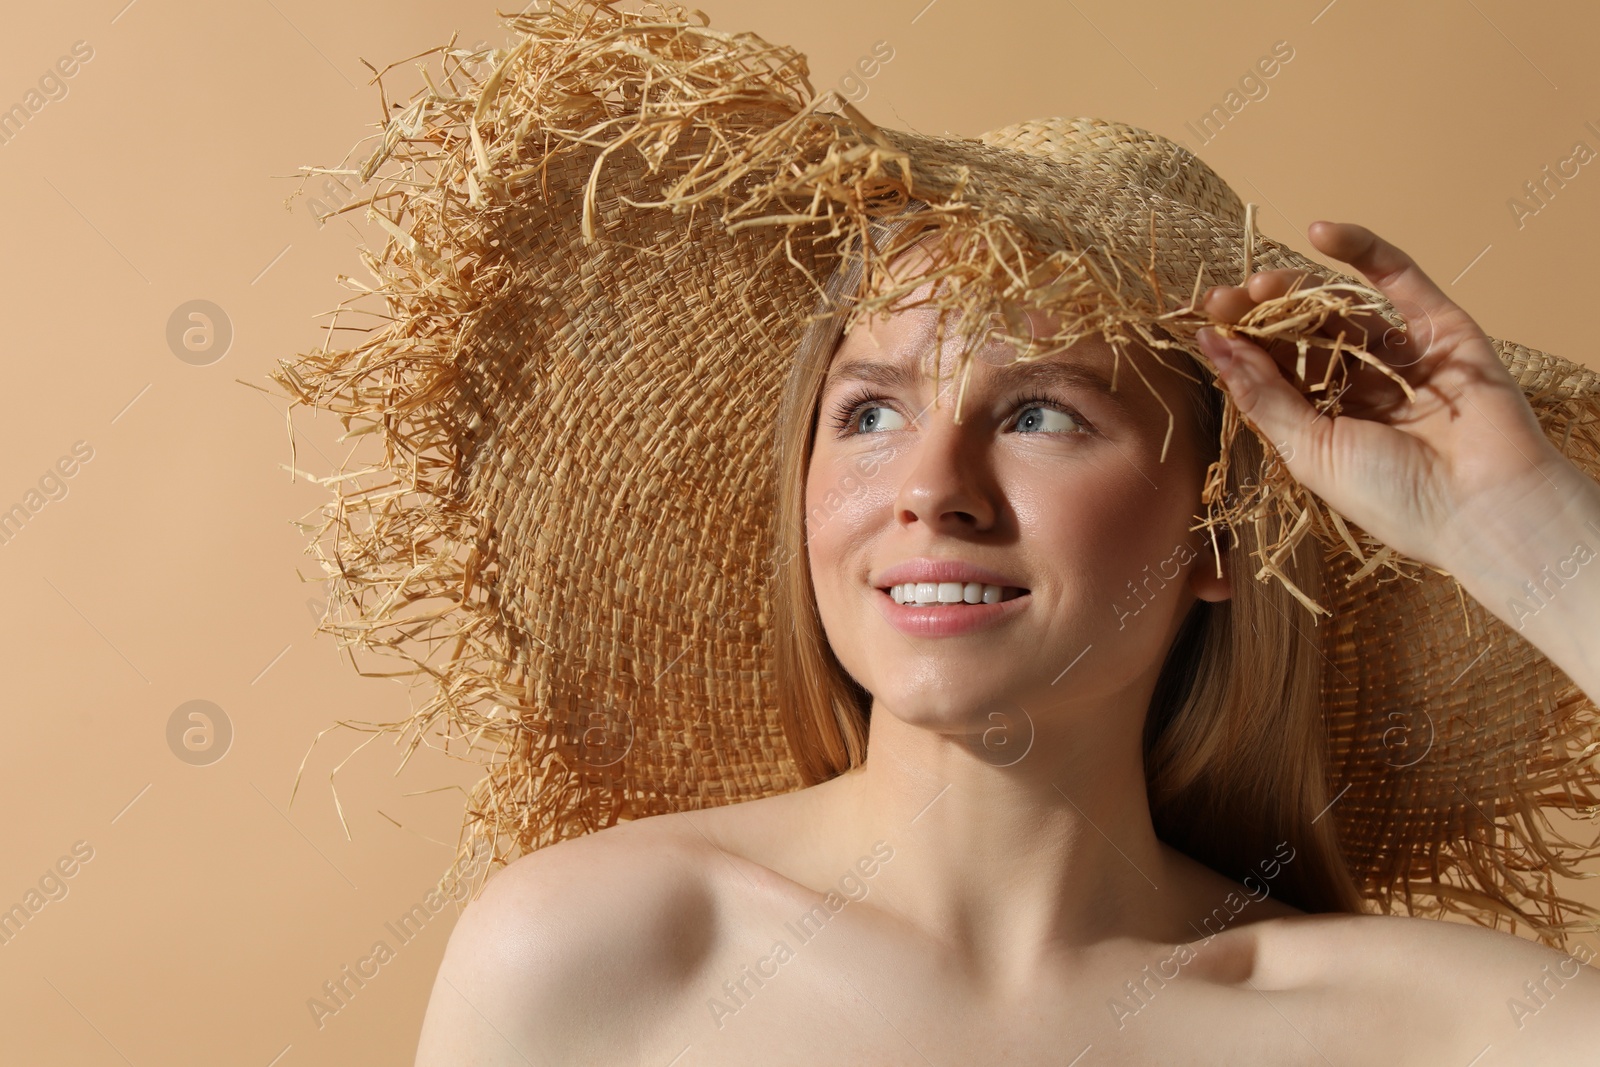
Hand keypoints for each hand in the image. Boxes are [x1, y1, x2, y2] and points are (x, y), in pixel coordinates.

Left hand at [1194, 220, 1579, 573]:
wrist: (1483, 507)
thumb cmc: (1393, 497)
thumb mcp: (1310, 450)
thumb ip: (1263, 396)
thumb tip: (1210, 344)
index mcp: (1324, 422)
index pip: (1272, 370)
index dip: (1238, 344)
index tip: (1204, 323)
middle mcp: (1359, 386)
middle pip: (1300, 335)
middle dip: (1259, 314)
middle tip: (1225, 300)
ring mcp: (1399, 354)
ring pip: (1340, 308)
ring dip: (1297, 289)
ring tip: (1260, 283)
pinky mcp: (1440, 327)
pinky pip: (1398, 279)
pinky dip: (1362, 250)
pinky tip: (1322, 232)